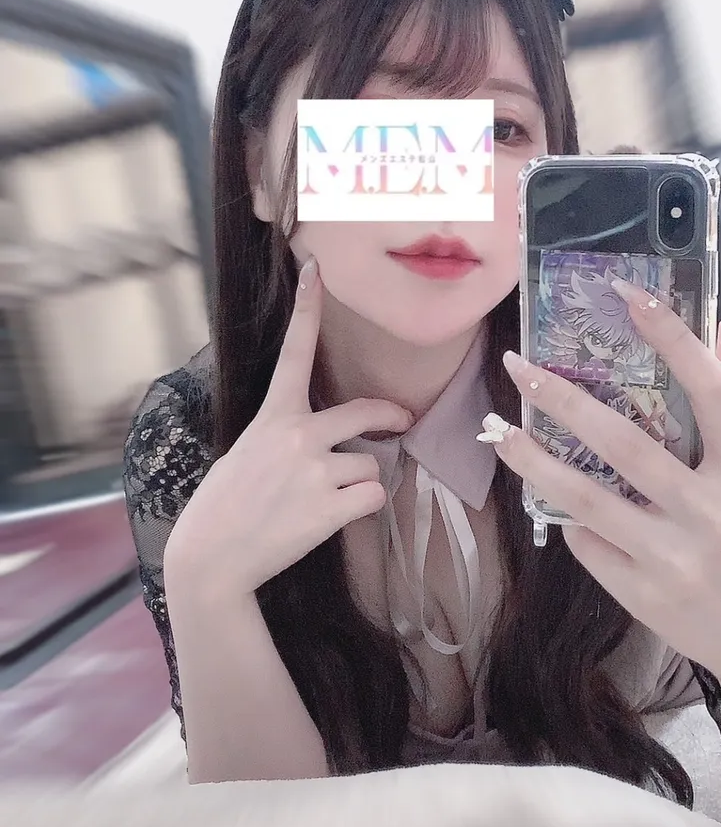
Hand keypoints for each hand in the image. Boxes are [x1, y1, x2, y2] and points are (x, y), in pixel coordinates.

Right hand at [165, 257, 411, 597]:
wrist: (213, 556)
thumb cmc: (224, 505)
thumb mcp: (247, 453)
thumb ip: (285, 435)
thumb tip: (323, 440)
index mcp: (272, 416)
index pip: (295, 352)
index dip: (308, 308)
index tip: (317, 270)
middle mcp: (298, 434)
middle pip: (365, 411)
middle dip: (389, 416)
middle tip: (401, 420)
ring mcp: (317, 470)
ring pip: (372, 465)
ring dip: (360, 483)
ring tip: (324, 503)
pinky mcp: (332, 506)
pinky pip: (374, 497)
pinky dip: (364, 509)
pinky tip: (333, 519)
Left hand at [483, 282, 720, 693]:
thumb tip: (715, 334)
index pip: (712, 392)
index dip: (672, 338)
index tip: (629, 295)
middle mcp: (713, 518)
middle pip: (623, 443)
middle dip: (563, 399)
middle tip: (520, 365)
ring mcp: (674, 561)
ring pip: (585, 498)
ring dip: (534, 459)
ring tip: (501, 431)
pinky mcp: (644, 597)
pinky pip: (588, 543)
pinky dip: (572, 518)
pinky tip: (563, 502)